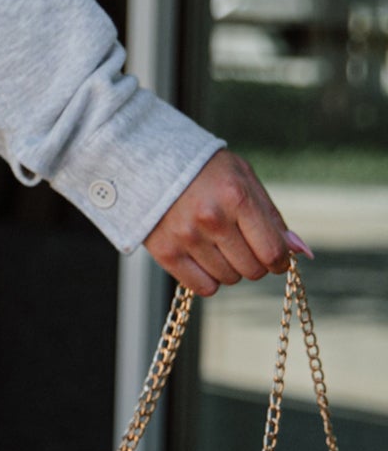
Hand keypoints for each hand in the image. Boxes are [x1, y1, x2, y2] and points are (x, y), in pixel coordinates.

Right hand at [142, 149, 296, 294]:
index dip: (279, 261)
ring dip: (230, 268)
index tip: (274, 258)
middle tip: (242, 246)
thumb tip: (300, 252)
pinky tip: (204, 258)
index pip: (272, 251)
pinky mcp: (166, 252)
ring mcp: (187, 237)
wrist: (151, 162)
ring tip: (218, 245)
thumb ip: (272, 217)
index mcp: (237, 197)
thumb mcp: (244, 180)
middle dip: (254, 263)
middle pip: (252, 270)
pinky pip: (203, 287)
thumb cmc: (206, 171)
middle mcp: (211, 219)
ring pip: (229, 279)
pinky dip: (209, 279)